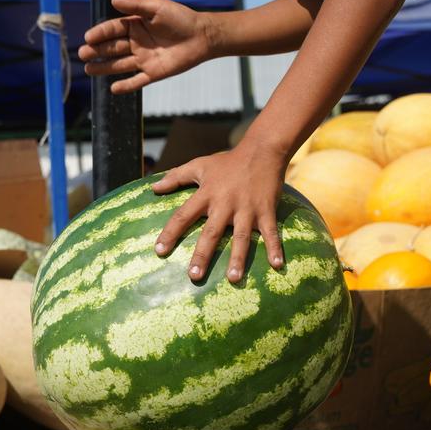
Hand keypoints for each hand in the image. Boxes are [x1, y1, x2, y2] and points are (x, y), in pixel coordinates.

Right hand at [78, 0, 213, 93]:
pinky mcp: (154, 73)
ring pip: (120, 65)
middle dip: (96, 51)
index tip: (88, 37)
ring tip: (88, 70)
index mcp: (135, 25)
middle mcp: (136, 43)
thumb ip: (135, 5)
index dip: (100, 33)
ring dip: (104, 67)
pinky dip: (126, 86)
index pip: (112, 29)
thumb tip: (113, 0)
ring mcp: (144, 59)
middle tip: (82, 54)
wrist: (201, 36)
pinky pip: (137, 81)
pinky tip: (113, 89)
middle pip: (112, 48)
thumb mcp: (156, 7)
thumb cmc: (180, 18)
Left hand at [152, 145, 286, 283]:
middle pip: (211, 233)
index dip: (170, 233)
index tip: (159, 251)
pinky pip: (270, 232)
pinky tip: (277, 265)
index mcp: (206, 194)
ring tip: (233, 279)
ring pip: (240, 237)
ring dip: (237, 258)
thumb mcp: (199, 165)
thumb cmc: (228, 161)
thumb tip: (152, 188)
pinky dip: (275, 247)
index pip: (183, 215)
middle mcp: (225, 204)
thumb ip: (176, 177)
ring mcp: (247, 209)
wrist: (262, 150)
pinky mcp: (266, 210)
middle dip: (202, 255)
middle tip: (194, 276)